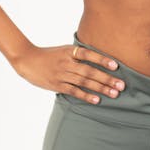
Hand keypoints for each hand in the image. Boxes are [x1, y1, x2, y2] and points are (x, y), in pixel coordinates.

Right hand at [10, 43, 125, 102]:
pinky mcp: (57, 85)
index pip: (88, 54)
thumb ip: (79, 54)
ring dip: (100, 88)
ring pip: (84, 82)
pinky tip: (97, 100)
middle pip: (89, 71)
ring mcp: (61, 74)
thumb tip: (99, 59)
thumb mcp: (64, 49)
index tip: (116, 65)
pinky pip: (73, 91)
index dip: (102, 59)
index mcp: (69, 51)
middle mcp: (67, 63)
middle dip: (107, 78)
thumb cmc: (50, 54)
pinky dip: (86, 96)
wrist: (28, 60)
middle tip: (121, 85)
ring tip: (114, 93)